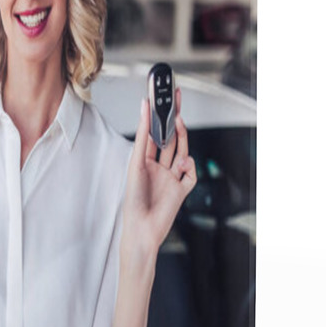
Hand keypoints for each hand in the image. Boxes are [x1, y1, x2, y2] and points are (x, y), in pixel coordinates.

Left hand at [122, 88, 196, 265]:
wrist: (143, 228)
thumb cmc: (134, 199)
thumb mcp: (137, 162)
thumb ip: (144, 136)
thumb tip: (144, 109)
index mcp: (144, 161)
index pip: (153, 133)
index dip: (158, 116)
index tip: (161, 98)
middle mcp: (158, 168)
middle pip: (170, 139)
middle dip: (174, 120)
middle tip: (176, 100)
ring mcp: (171, 178)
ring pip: (182, 153)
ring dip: (182, 138)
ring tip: (179, 124)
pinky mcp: (182, 190)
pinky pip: (191, 174)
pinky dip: (190, 166)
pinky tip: (183, 165)